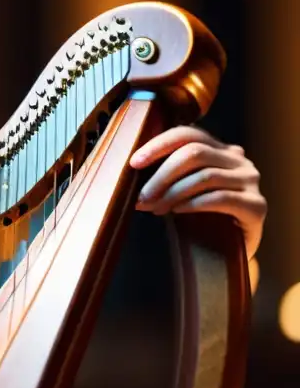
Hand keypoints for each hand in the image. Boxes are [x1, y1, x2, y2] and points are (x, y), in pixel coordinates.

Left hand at [130, 126, 265, 260]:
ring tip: (155, 209)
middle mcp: (239, 160)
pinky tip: (177, 212)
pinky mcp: (256, 206)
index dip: (158, 145)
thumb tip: (131, 169)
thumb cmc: (199, 217)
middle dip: (162, 175)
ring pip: (205, 176)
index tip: (134, 163)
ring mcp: (250, 181)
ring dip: (173, 193)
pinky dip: (193, 204)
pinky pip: (220, 198)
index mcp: (219, 149)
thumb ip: (167, 175)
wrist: (230, 252)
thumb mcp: (181, 190)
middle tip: (141, 197)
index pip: (188, 134)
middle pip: (194, 153)